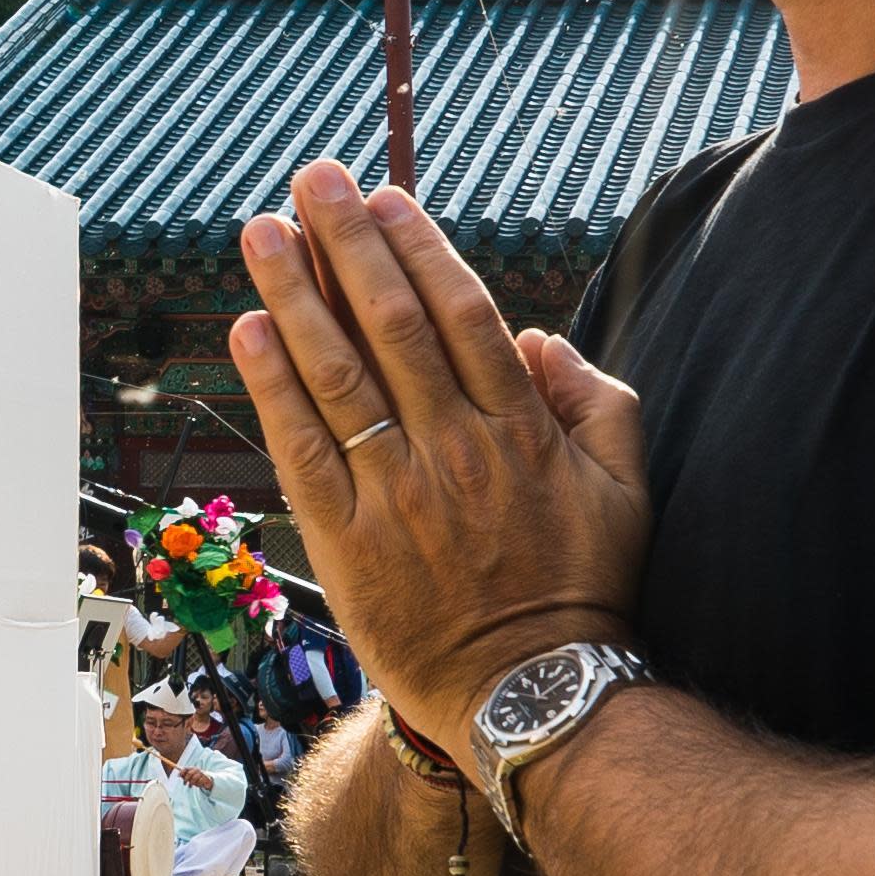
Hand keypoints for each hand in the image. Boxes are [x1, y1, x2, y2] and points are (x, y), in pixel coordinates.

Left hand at [177, 760, 216, 790]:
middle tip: (184, 784)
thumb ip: (185, 776)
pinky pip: (200, 782)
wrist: (208, 781)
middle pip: (189, 773)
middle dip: (186, 779)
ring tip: (190, 786)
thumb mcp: (190, 777)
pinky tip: (197, 785)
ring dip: (191, 783)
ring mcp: (202, 773)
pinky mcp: (206, 778)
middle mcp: (197, 770)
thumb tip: (179, 775)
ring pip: (194, 778)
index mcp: (193, 768)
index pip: (186, 768)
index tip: (178, 776)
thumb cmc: (197, 778)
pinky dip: (197, 784)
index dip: (182, 772)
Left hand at [228, 160, 648, 743]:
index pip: (460, 314)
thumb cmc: (581, 589)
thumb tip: (538, 338)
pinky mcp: (348, 543)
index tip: (383, 197)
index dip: (417, 247)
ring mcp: (397, 496)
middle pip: (391, 324)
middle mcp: (455, 451)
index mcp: (520, 430)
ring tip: (260, 231)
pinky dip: (274, 386)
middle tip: (309, 180)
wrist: (531, 694)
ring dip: (294, 295)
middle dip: (345, 243)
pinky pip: (303, 450)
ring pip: (338, 375)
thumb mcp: (626, 489)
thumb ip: (597, 401)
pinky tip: (248, 329)